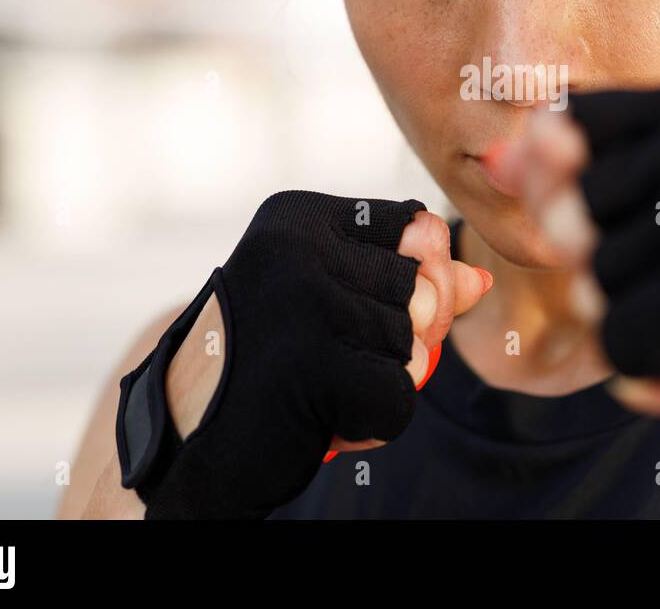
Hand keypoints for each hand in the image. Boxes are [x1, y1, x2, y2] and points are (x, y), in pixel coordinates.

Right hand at [118, 191, 491, 517]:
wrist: (182, 443)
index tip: (338, 314)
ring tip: (316, 388)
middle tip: (325, 361)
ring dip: (377, 385)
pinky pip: (400, 397)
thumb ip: (404, 283)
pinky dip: (372, 424)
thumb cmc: (264, 365)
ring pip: (414, 347)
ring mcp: (304, 302)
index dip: (406, 284)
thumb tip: (477, 278)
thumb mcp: (329, 304)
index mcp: (297, 217)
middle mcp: (297, 247)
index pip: (416, 228)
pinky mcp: (313, 366)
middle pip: (423, 291)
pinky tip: (321, 419)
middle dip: (394, 340)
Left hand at [489, 82, 659, 493]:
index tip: (649, 219)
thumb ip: (580, 173)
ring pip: (591, 283)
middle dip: (616, 269)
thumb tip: (494, 158)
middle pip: (568, 216)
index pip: (564, 128)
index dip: (575, 192)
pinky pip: (618, 339)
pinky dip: (656, 367)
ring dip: (643, 320)